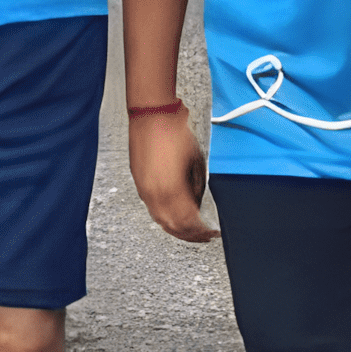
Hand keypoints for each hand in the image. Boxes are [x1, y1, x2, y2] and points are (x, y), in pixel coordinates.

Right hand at [128, 109, 217, 242]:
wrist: (152, 115)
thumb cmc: (174, 131)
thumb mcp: (196, 162)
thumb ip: (197, 188)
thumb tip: (197, 203)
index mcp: (172, 190)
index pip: (189, 223)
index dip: (202, 232)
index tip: (212, 233)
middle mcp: (155, 194)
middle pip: (174, 227)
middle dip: (191, 235)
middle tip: (203, 236)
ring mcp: (144, 189)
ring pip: (160, 221)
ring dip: (176, 228)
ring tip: (190, 229)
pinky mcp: (139, 183)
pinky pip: (152, 209)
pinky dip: (165, 217)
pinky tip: (173, 215)